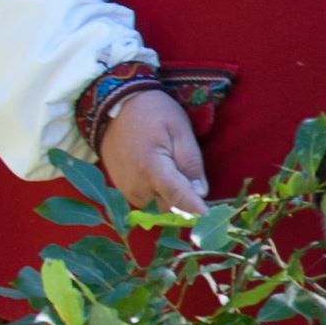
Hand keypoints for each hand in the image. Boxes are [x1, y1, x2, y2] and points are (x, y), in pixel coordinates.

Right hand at [101, 86, 210, 218]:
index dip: (196, 209)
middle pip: (170, 208)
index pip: (178, 197)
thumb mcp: (179, 130)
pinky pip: (147, 201)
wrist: (115, 105)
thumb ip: (190, 162)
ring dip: (171, 198)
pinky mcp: (121, 189)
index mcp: (152, 168)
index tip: (210, 218)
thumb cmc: (152, 113)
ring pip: (158, 207)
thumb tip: (201, 192)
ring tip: (173, 171)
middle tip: (195, 184)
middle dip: (185, 202)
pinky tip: (161, 175)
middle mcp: (136, 185)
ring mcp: (126, 189)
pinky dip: (158, 194)